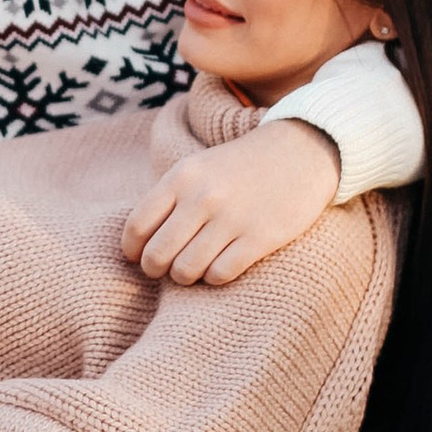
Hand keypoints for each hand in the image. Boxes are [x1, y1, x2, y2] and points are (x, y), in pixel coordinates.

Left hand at [119, 117, 341, 283]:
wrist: (299, 153)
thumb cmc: (239, 166)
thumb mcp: (197, 168)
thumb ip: (167, 198)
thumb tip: (136, 244)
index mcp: (181, 177)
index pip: (137, 227)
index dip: (132, 250)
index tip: (139, 256)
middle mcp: (202, 197)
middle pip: (157, 256)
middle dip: (155, 269)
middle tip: (165, 268)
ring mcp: (231, 219)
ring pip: (185, 271)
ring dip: (185, 276)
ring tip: (193, 268)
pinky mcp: (259, 238)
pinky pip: (219, 275)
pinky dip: (214, 277)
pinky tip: (220, 265)